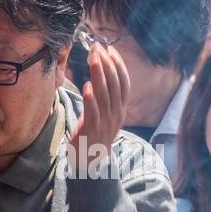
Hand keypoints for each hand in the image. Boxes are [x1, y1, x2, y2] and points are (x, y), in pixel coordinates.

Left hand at [71, 42, 130, 156]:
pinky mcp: (92, 130)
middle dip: (107, 64)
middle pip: (114, 84)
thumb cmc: (93, 135)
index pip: (123, 82)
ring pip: (105, 95)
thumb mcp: (103, 114)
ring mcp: (106, 122)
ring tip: (93, 60)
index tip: (110, 49)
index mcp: (120, 108)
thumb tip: (97, 76)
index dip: (118, 64)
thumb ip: (103, 98)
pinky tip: (87, 86)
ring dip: (99, 75)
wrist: (89, 163)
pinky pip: (93, 112)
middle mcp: (116, 114)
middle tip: (97, 48)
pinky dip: (91, 98)